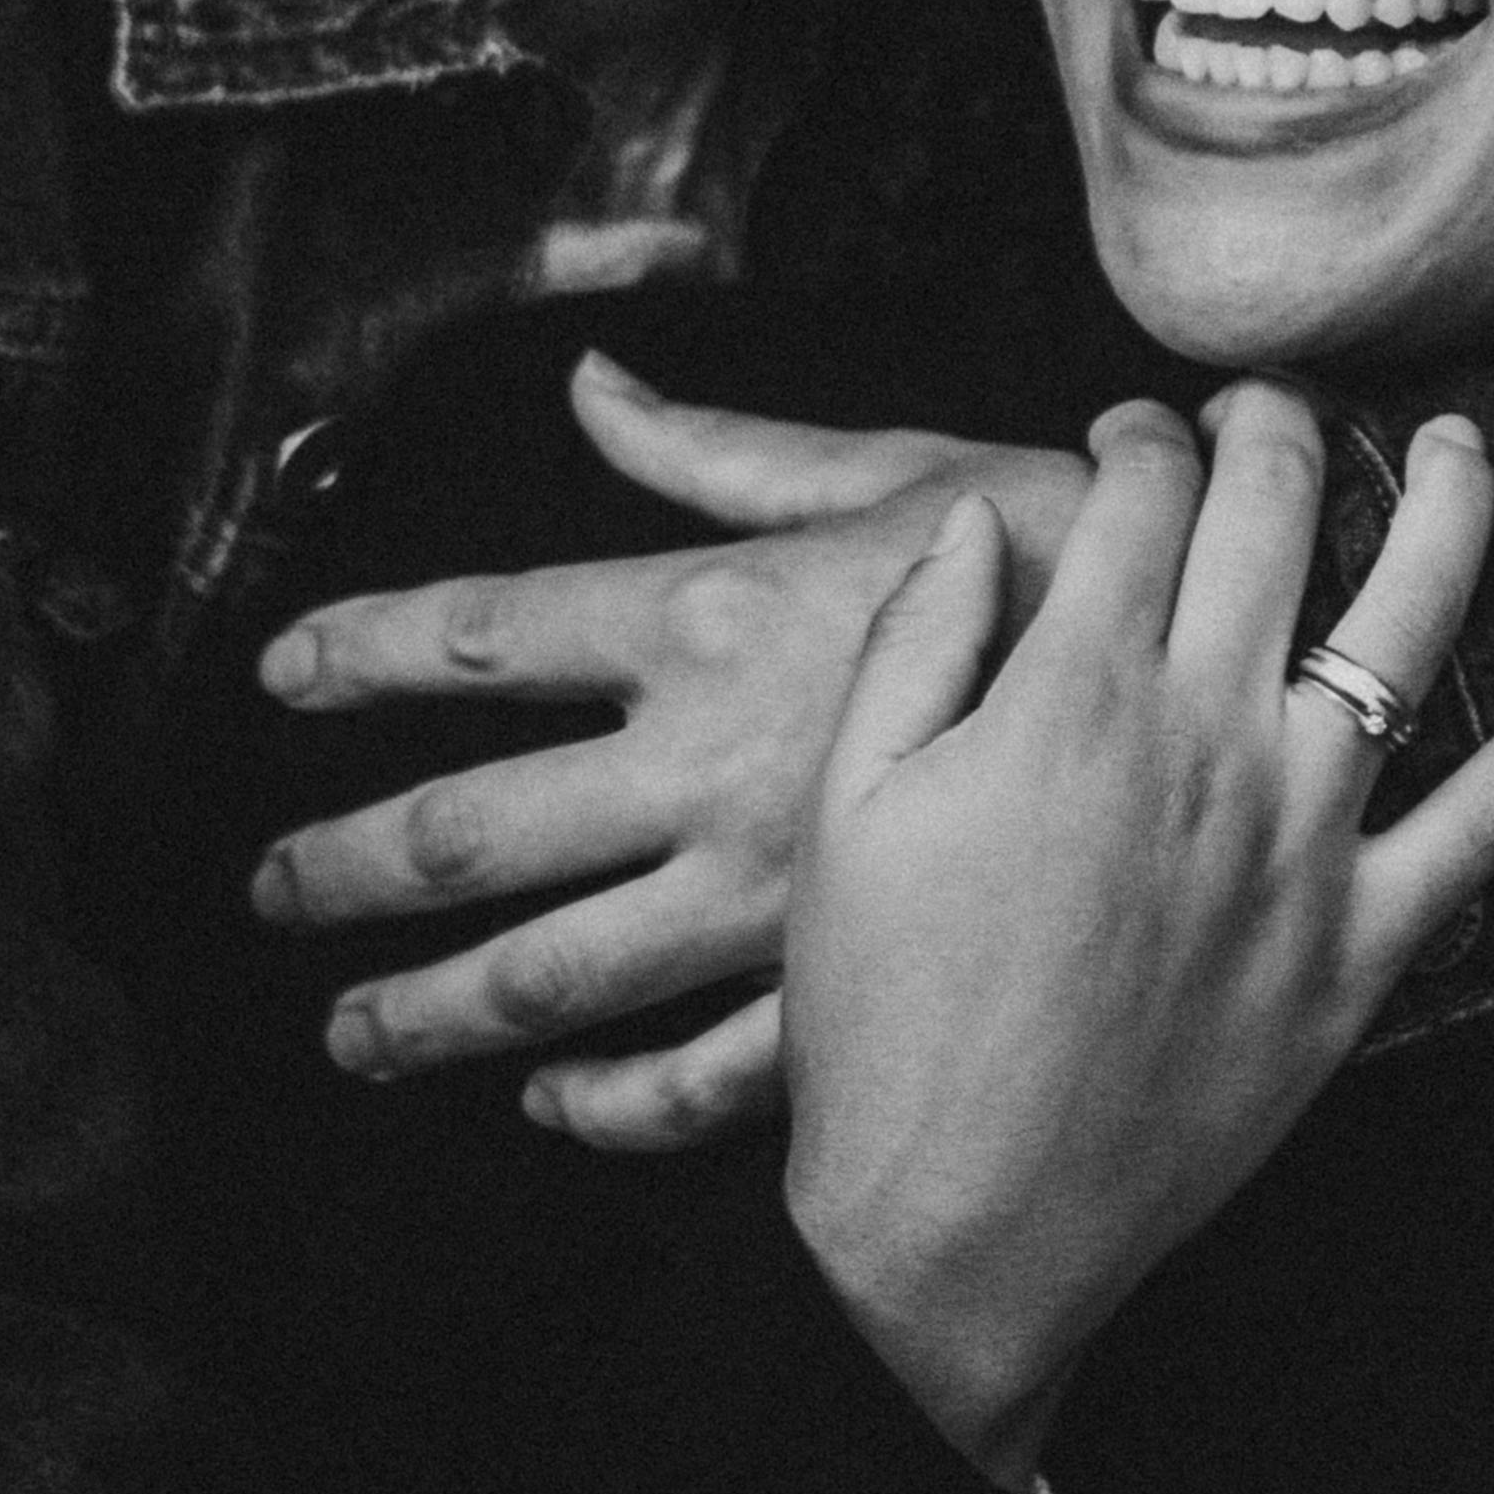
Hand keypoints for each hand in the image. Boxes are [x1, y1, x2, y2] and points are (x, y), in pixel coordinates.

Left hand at [248, 355, 1091, 1134]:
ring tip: (352, 1033)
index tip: (279, 673)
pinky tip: (554, 1108)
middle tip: (269, 889)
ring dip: (428, 1015)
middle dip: (343, 867)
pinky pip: (690, 1079)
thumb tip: (590, 385)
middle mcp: (705, 765)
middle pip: (466, 833)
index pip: (477, 630)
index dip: (359, 648)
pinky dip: (608, 1106)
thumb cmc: (1057, 547)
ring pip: (547, 978)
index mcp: (707, 617)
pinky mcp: (842, 986)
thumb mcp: (886, 469)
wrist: (1223, 673)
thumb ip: (713, 452)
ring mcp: (762, 894)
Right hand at [778, 384, 1493, 1492]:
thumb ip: (918, 639)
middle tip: (1261, 410)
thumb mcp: (845, 805)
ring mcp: (1305, 840)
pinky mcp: (1364, 945)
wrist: (958, 1228)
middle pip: (1277, 516)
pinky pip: (1493, 821)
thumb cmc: (882, 1019)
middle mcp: (1212, 740)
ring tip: (1456, 442)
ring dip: (1444, 508)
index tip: (1128, 436)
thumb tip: (979, 518)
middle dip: (1271, 428)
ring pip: (1408, 624)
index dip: (1139, 433)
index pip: (1145, 491)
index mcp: (1076, 695)